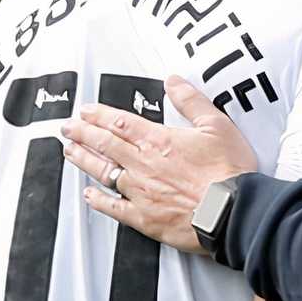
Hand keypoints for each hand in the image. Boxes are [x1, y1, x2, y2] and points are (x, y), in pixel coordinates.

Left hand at [61, 76, 257, 252]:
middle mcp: (143, 165)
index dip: (99, 115)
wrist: (234, 212)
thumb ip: (191, 101)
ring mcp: (140, 192)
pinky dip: (99, 201)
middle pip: (105, 145)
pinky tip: (89, 195)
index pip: (120, 123)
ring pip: (104, 173)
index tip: (85, 111)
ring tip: (70, 152)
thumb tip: (173, 82)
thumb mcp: (216, 125)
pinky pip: (114, 208)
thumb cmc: (229, 172)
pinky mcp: (145, 218)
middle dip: (82, 134)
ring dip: (84, 161)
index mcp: (158, 141)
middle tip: (67, 128)